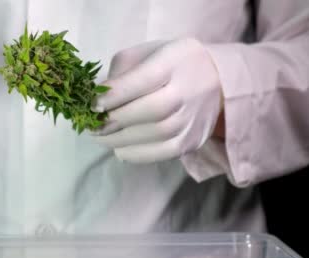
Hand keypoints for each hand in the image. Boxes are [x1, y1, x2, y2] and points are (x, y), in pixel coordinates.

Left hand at [92, 38, 222, 162]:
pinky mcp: (192, 141)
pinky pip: (161, 153)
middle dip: (114, 120)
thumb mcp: (146, 53)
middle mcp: (187, 92)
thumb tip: (98, 97)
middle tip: (91, 125)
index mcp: (173, 63)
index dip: (114, 95)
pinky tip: (119, 148)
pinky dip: (135, 154)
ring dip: (119, 139)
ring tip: (100, 137)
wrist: (217, 80)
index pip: (143, 81)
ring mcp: (192, 119)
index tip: (92, 104)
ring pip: (154, 135)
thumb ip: (121, 71)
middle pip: (150, 111)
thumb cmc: (171, 64)